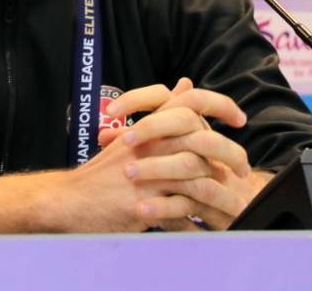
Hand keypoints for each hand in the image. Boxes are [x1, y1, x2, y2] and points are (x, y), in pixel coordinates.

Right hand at [0, 79, 251, 232]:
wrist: (69, 199)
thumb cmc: (103, 173)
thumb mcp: (134, 137)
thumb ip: (163, 112)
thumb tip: (186, 84)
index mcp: (149, 127)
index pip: (190, 102)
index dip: (219, 105)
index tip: (240, 118)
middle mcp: (149, 144)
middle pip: (201, 139)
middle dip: (229, 154)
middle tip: (243, 168)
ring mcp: (146, 172)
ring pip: (195, 174)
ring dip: (216, 189)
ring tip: (231, 201)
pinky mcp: (142, 201)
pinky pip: (179, 210)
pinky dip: (195, 221)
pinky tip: (204, 227)